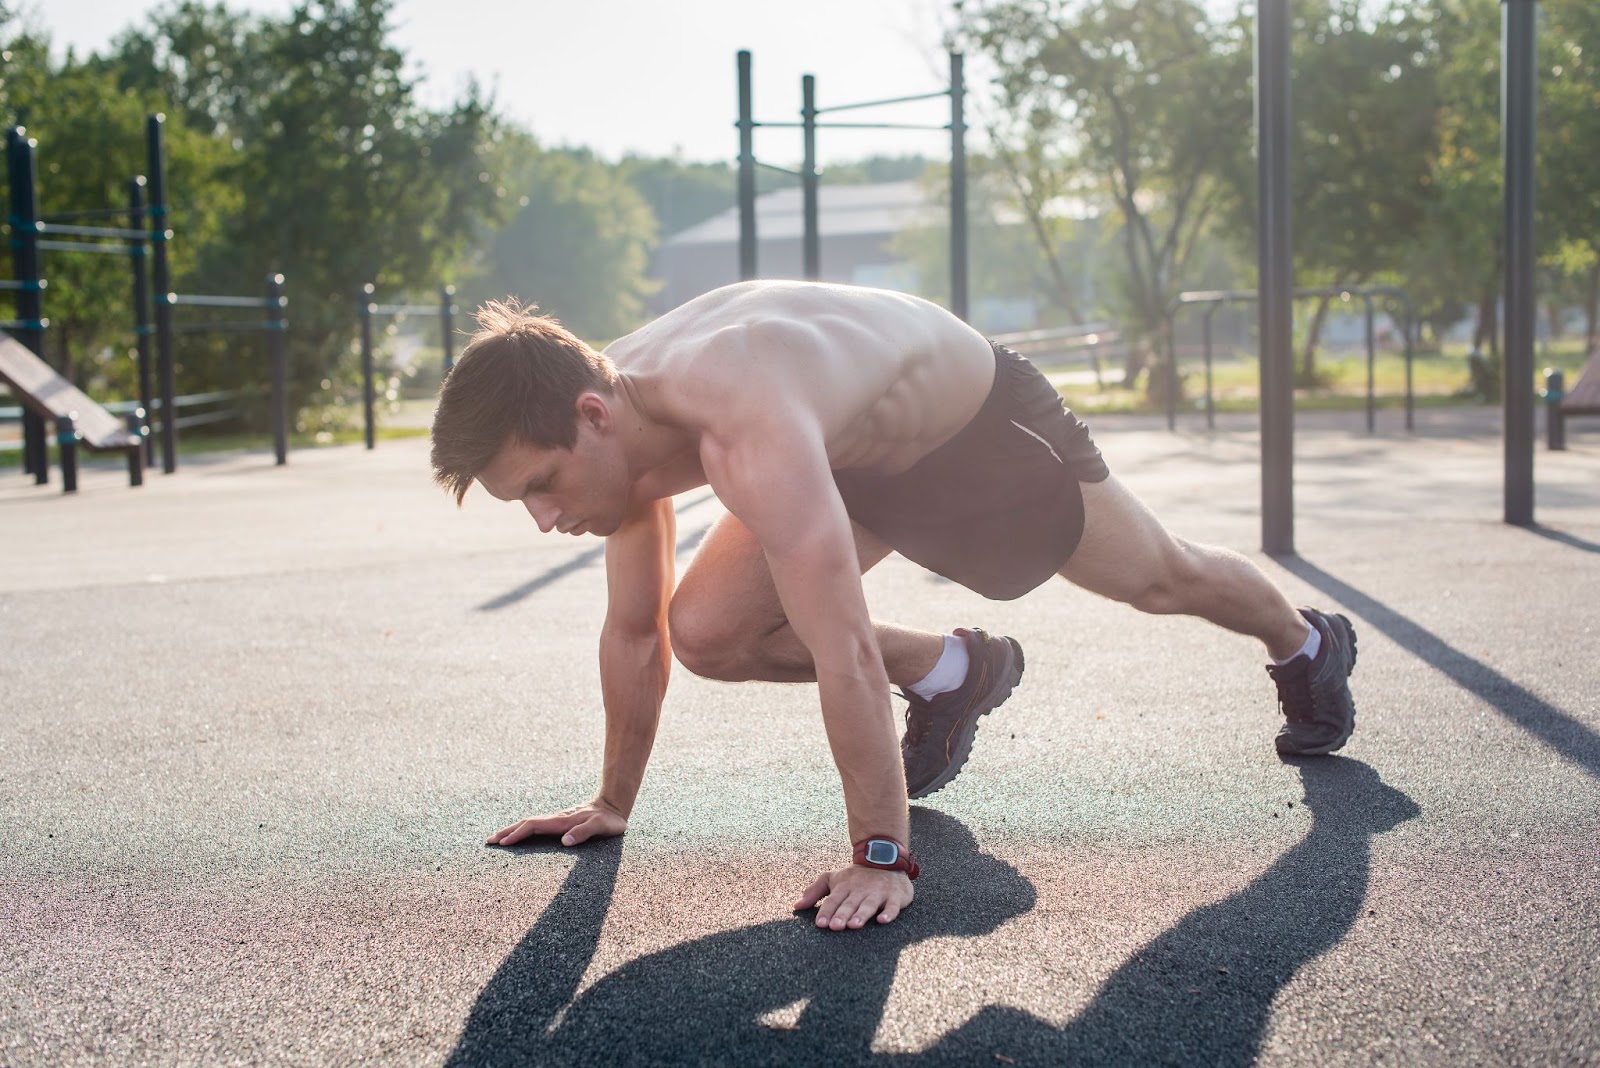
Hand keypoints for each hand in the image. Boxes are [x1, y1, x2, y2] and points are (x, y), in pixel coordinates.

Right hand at [486, 801, 627, 847]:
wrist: (613, 806)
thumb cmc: (609, 820)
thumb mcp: (601, 827)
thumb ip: (584, 832)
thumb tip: (564, 842)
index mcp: (562, 821)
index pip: (533, 826)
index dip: (518, 834)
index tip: (503, 843)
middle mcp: (556, 819)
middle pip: (526, 823)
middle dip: (507, 832)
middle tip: (489, 841)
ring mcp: (556, 821)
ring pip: (529, 824)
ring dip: (513, 831)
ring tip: (498, 839)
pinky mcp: (559, 823)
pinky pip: (536, 827)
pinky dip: (523, 831)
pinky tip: (519, 837)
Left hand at [793, 864, 913, 929]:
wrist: (886, 859)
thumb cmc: (856, 876)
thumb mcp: (834, 879)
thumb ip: (815, 891)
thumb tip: (796, 906)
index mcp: (844, 886)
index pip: (833, 900)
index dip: (827, 911)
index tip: (820, 924)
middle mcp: (860, 889)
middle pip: (850, 903)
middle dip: (842, 914)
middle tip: (835, 927)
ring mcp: (878, 892)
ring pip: (869, 904)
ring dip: (861, 914)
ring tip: (854, 925)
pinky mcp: (895, 896)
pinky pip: (892, 906)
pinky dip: (889, 913)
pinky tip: (882, 921)